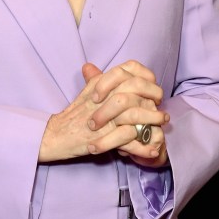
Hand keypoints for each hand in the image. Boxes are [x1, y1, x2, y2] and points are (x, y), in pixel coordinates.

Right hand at [38, 60, 168, 164]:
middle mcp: (102, 95)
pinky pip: (129, 137)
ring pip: (135, 113)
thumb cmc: (75, 115)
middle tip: (162, 110)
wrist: (57, 134)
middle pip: (136, 89)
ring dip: (152, 121)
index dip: (147, 79)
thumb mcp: (88, 91)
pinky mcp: (103, 136)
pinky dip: (143, 145)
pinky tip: (152, 148)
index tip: (155, 91)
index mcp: (100, 82)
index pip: (129, 70)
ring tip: (161, 126)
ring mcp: (103, 116)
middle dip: (154, 99)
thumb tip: (126, 71)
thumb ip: (104, 78)